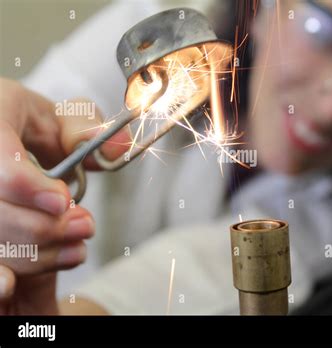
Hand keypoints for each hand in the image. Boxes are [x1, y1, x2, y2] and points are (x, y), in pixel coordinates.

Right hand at [0, 78, 128, 313]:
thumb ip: (89, 129)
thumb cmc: (43, 127)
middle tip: (85, 226)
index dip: (24, 184)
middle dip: (41, 227)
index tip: (63, 201)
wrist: (22, 140)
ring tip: (77, 247)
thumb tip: (117, 145)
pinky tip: (33, 274)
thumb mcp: (68, 118)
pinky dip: (15, 270)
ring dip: (36, 252)